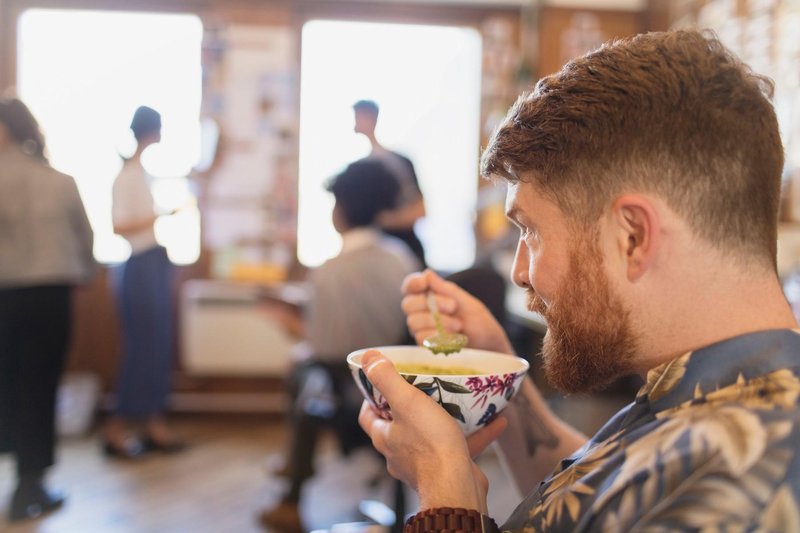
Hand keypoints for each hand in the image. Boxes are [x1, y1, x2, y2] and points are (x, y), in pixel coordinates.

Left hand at [358, 349, 503, 511]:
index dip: (372, 398)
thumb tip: (367, 357)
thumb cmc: (429, 444)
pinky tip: (496, 420)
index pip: (368, 415)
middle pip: (400, 425)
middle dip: (411, 406)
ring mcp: (424, 464)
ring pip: (432, 436)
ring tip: (462, 401)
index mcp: (385, 437)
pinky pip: (462, 447)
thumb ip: (386, 378)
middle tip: (425, 386)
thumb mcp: (406, 401)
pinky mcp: (448, 470)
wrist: (457, 486)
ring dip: (448, 419)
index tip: (383, 382)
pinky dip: (477, 434)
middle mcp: (400, 453)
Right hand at [401, 269, 513, 353]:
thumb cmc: (479, 323)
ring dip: (437, 322)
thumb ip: (446, 289)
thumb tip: (427, 273)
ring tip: (458, 325)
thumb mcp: (466, 302)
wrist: (490, 347)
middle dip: (432, 304)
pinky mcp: (426, 346)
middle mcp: (422, 312)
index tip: (425, 283)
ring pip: (413, 322)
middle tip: (453, 307)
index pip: (410, 286)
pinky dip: (438, 336)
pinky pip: (421, 338)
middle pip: (408, 304)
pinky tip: (453, 338)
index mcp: (430, 296)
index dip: (413, 283)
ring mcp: (422, 330)